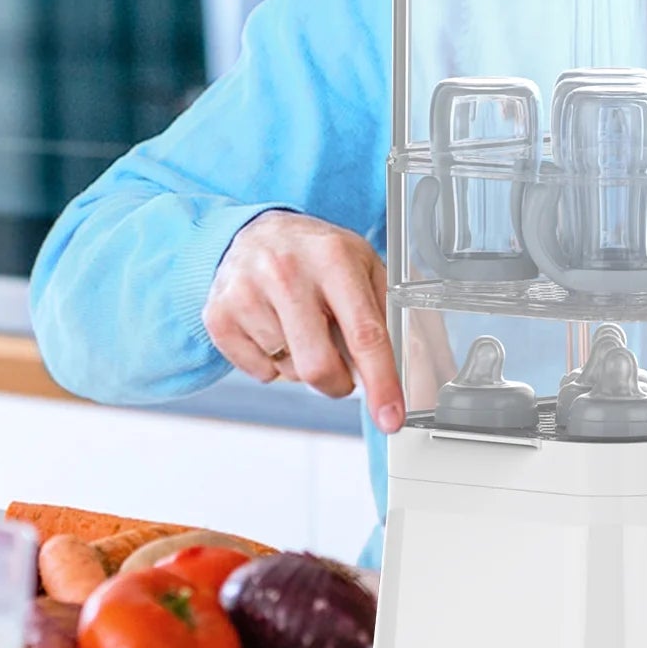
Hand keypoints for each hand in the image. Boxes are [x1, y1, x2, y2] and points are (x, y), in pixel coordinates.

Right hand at [202, 211, 402, 427]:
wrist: (257, 232)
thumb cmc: (320, 256)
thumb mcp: (366, 268)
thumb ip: (394, 317)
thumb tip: (428, 372)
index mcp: (335, 258)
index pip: (364, 333)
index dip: (381, 381)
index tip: (390, 416)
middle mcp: (287, 271)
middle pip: (319, 366)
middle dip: (338, 383)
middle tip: (341, 368)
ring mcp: (246, 292)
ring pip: (289, 372)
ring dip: (303, 365)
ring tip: (301, 325)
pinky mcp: (218, 314)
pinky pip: (259, 372)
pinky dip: (274, 363)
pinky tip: (275, 328)